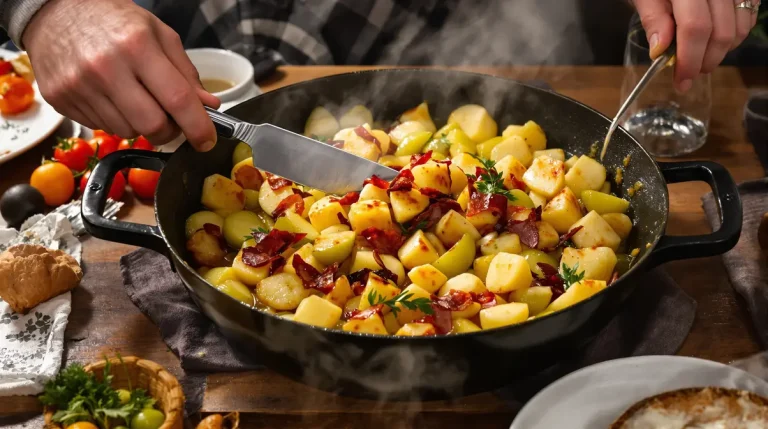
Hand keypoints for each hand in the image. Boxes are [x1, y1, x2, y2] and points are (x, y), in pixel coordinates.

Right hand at [22, 0, 220, 150]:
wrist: (55, 10)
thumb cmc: (113, 20)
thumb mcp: (158, 34)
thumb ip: (186, 73)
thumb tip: (209, 106)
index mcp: (137, 46)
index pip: (177, 99)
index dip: (198, 126)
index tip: (207, 141)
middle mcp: (106, 68)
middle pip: (152, 126)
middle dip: (169, 131)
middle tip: (171, 121)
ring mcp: (79, 86)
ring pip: (127, 132)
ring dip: (140, 124)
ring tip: (135, 98)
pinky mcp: (61, 100)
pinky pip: (102, 127)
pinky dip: (115, 119)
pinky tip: (111, 96)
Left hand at [633, 0, 758, 91]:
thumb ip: (653, 19)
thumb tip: (660, 50)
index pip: (695, 27)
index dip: (689, 59)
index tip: (681, 81)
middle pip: (721, 33)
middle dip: (705, 61)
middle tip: (690, 73)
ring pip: (738, 29)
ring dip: (720, 52)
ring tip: (700, 57)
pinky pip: (748, 19)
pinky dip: (733, 37)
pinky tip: (714, 40)